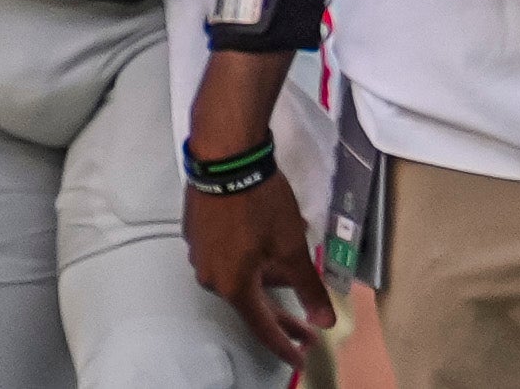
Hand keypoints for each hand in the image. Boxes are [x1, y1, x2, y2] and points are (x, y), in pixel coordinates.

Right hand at [185, 168, 330, 361]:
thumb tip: (324, 321)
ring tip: (289, 273)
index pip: (261, 327)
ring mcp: (199, 250)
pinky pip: (225, 256)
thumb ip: (309, 289)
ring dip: (264, 282)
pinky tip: (262, 246)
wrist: (225, 157)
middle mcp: (210, 274)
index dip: (283, 345)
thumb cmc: (261, 206)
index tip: (299, 361)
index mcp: (233, 285)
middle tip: (306, 331)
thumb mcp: (293, 249)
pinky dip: (247, 260)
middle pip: (249, 303)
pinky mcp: (195, 229)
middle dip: (279, 316)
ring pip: (237, 277)